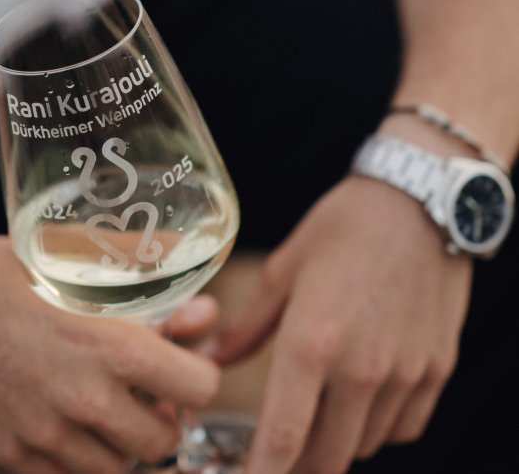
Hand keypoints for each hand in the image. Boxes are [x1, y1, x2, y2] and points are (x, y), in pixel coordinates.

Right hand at [0, 235, 219, 472]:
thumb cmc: (9, 268)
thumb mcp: (82, 257)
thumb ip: (149, 274)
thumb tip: (201, 297)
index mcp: (112, 346)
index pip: (201, 388)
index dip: (199, 374)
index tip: (182, 363)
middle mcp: (84, 400)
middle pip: (163, 440)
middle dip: (163, 414)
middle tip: (143, 389)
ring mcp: (44, 435)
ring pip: (118, 468)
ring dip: (122, 441)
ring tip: (103, 403)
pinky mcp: (10, 455)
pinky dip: (77, 456)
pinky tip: (64, 418)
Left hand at [213, 176, 471, 473]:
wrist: (418, 203)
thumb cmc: (341, 229)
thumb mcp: (284, 268)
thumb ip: (248, 324)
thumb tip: (215, 358)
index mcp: (312, 341)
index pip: (284, 435)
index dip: (262, 472)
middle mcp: (362, 369)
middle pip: (326, 457)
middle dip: (297, 465)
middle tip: (279, 449)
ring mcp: (406, 374)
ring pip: (363, 445)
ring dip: (336, 441)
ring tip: (317, 411)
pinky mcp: (436, 370)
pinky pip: (402, 427)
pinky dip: (377, 425)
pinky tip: (361, 396)